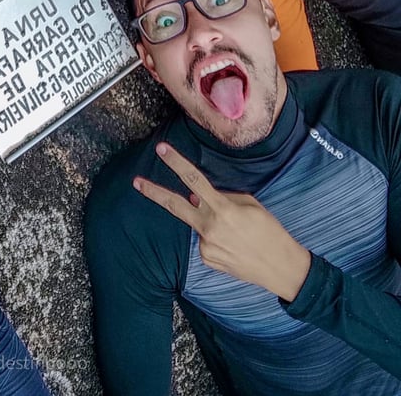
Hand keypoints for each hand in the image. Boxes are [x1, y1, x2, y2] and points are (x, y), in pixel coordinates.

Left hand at [134, 143, 311, 300]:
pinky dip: (215, 237)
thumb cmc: (270, 231)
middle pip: (175, 206)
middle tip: (136, 182)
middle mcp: (209, 228)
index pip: (193, 180)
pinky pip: (205, 240)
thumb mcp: (250, 204)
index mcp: (222, 209)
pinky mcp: (207, 259)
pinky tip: (234, 245)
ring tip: (238, 234)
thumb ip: (222, 197)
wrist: (282, 268)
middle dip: (154, 192)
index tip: (160, 149)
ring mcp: (206, 246)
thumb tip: (196, 197)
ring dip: (210, 221)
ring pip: (199, 224)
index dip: (175, 163)